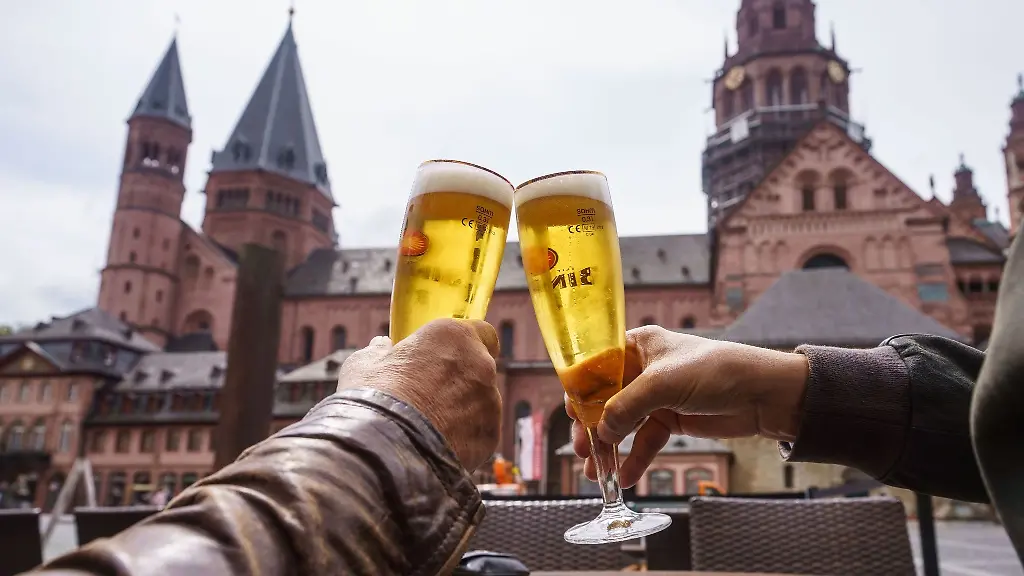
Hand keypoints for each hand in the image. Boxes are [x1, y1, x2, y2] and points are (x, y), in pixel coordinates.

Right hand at [338, 318, 500, 470]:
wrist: (385, 449)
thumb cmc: (373, 398)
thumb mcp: (365, 364)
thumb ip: (380, 352)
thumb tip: (381, 347)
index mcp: (454, 337)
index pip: (483, 332)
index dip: (468, 345)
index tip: (454, 355)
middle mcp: (480, 364)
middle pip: (480, 369)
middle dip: (462, 379)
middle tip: (432, 394)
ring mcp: (490, 401)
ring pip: (482, 403)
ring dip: (464, 410)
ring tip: (430, 427)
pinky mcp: (491, 435)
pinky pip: (481, 432)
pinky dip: (466, 437)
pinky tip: (438, 445)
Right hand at [567, 325, 807, 486]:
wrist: (763, 394)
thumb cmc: (716, 370)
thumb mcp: (663, 383)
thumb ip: (626, 406)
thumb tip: (600, 432)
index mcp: (637, 345)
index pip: (596, 365)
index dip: (580, 390)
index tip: (572, 417)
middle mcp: (642, 368)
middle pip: (605, 399)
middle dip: (592, 427)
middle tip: (582, 450)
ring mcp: (656, 395)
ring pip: (623, 424)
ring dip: (610, 449)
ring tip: (597, 473)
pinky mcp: (671, 419)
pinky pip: (645, 441)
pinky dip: (635, 459)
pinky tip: (627, 477)